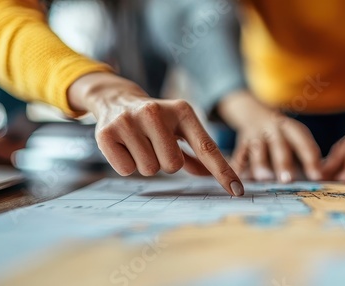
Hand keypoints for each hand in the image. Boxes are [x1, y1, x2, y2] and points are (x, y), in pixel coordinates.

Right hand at [68, 72, 242, 195]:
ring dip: (146, 163)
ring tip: (139, 144)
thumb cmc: (157, 122)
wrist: (116, 99)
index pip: (207, 147)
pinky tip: (123, 146)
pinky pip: (126, 170)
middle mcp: (156, 112)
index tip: (238, 192)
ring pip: (149, 169)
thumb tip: (212, 175)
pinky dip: (126, 164)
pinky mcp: (106, 133)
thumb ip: (197, 152)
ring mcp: (129, 121)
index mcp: (182, 111)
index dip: (223, 172)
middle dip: (165, 163)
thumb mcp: (180, 128)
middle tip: (155, 146)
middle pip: (173, 166)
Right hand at [218, 92, 321, 182]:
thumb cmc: (283, 135)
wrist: (253, 114)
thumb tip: (322, 178)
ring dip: (260, 164)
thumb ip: (307, 156)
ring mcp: (255, 136)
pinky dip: (239, 169)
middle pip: (279, 146)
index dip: (311, 159)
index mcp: (291, 128)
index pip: (303, 142)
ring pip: (257, 150)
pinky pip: (239, 157)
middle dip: (284, 162)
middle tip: (288, 180)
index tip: (318, 176)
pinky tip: (240, 181)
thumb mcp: (294, 137)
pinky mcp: (241, 144)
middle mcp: (273, 130)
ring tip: (264, 178)